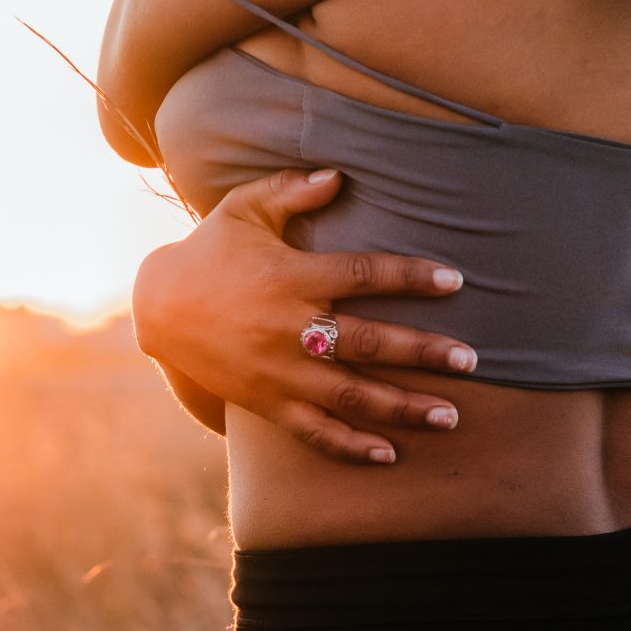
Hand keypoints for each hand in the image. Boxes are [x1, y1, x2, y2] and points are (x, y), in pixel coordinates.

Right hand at [130, 167, 479, 464]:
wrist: (159, 308)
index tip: (455, 280)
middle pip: (367, 342)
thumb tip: (339, 175)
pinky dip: (350, 445)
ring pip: (350, 394)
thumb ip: (291, 190)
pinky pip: (313, 431)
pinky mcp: (266, 402)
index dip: (410, 276)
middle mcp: (289, 327)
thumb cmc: (211, 250)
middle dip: (422, 351)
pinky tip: (389, 454)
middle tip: (471, 359)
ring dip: (402, 406)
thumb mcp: (243, 209)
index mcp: (291, 276)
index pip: (363, 274)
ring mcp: (279, 371)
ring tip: (450, 416)